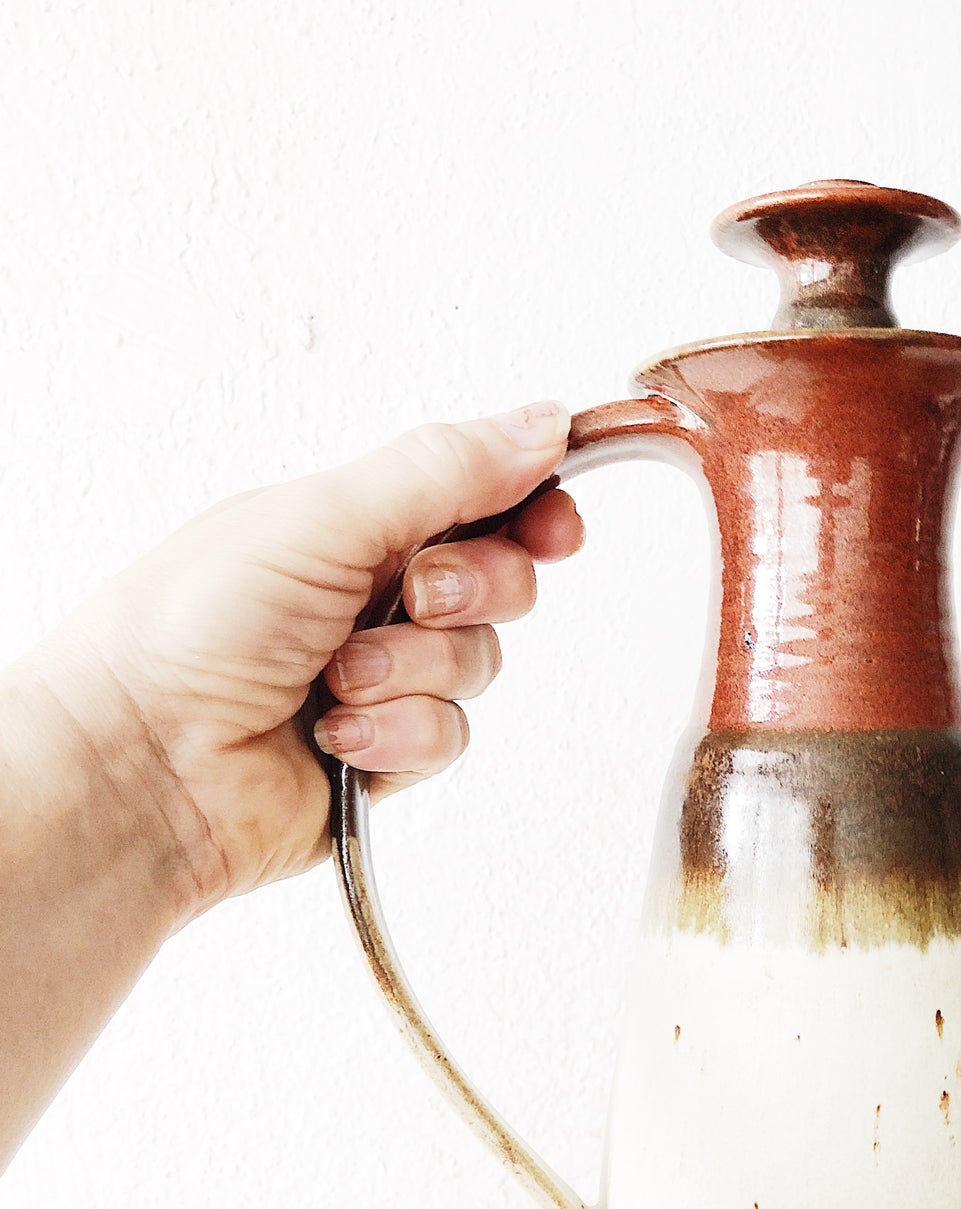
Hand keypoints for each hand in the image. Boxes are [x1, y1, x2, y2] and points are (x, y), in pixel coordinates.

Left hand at [24, 401, 581, 917]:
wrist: (142, 764)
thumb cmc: (188, 628)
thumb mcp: (322, 518)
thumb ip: (442, 472)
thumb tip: (542, 424)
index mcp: (355, 520)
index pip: (481, 497)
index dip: (530, 508)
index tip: (552, 526)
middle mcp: (374, 595)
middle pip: (500, 581)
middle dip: (470, 592)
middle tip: (414, 599)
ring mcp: (383, 677)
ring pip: (478, 666)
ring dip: (414, 673)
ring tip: (338, 680)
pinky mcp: (386, 753)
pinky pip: (449, 738)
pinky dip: (397, 736)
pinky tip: (335, 737)